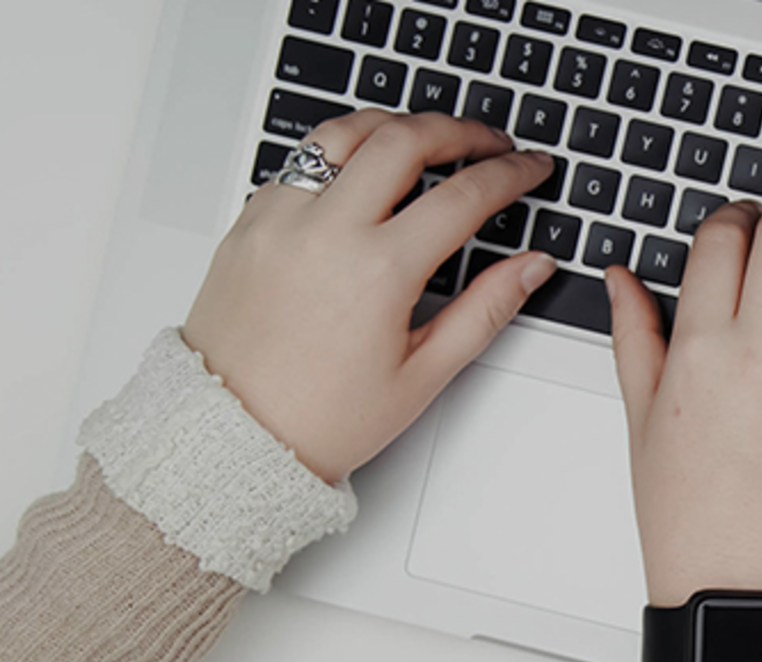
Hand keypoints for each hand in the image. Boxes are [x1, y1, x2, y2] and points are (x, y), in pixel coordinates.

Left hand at [183, 110, 556, 481]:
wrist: (230, 435)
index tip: (530, 168)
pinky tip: (364, 172)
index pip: (464, 195)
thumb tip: (531, 267)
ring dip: (395, 125)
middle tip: (490, 142)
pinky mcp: (249, 222)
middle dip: (460, 130)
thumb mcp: (423, 374)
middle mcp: (325, 231)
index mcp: (377, 271)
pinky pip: (300, 162)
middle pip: (405, 139)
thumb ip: (486, 309)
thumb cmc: (320, 417)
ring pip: (345, 132)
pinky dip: (341, 153)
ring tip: (426, 138)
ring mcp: (280, 220)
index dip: (510, 173)